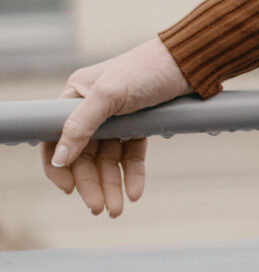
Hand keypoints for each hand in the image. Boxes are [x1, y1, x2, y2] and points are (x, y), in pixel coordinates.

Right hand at [39, 36, 189, 217]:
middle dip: (91, 184)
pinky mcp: (139, 126)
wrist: (189, 62)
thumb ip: (81, 125)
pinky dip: (131, 174)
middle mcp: (93, 109)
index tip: (68, 189)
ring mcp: (116, 120)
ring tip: (118, 209)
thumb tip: (58, 157)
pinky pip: (130, 156)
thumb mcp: (109, 94)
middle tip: (100, 208)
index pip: (56, 137)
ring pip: (108, 160)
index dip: (58, 165)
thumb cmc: (145, 68)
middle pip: (84, 155)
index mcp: (76, 96)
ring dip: (111, 185)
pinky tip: (135, 192)